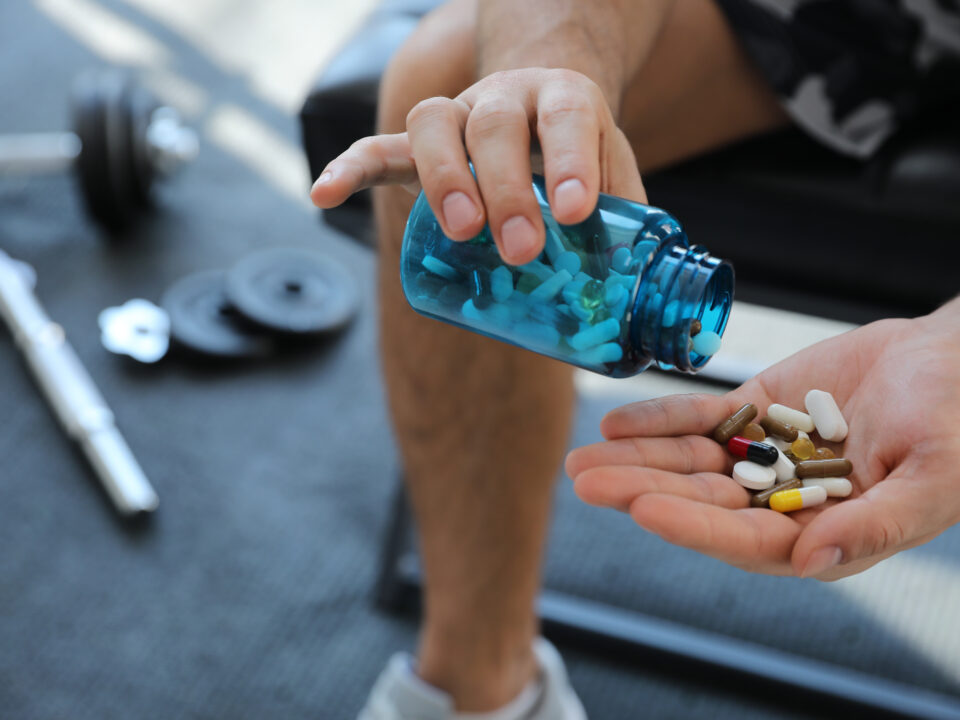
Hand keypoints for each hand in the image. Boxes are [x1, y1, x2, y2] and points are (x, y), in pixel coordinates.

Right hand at [309, 68, 645, 264]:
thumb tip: (640, 306)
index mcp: (564, 99)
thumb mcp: (613, 175)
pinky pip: (377, 147)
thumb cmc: (578, 157)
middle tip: (519, 247)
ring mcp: (458, 117)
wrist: (540, 107)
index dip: (569, 160)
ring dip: (442, 178)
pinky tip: (323, 194)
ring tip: (459, 232)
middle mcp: (507, 98)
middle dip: (505, 187)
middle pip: (495, 123)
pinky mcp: (418, 144)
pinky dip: (349, 168)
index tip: (574, 210)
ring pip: (433, 122)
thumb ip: (627, 224)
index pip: (568, 116)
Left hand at [565, 301, 959, 579]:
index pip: (746, 540)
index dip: (693, 526)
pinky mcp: (757, 412)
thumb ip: (875, 524)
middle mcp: (783, 501)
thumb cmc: (957, 424)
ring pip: (690, 462)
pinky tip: (616, 420)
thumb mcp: (932, 478)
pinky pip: (701, 418)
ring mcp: (765, 455)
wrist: (950, 360)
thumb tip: (812, 563)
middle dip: (641, 491)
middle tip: (584, 480)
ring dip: (637, 458)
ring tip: (583, 456)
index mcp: (825, 534)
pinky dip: (660, 418)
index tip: (642, 508)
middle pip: (702, 501)